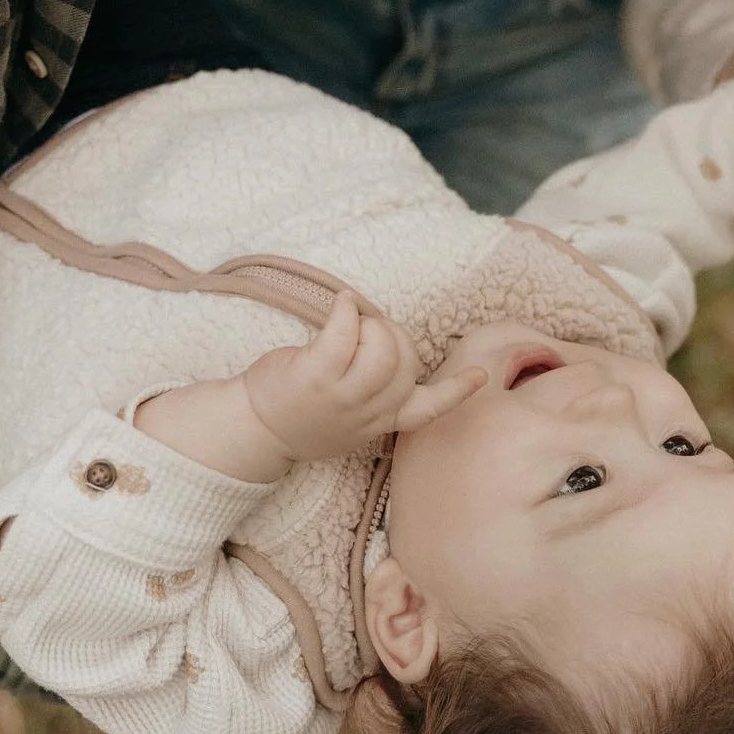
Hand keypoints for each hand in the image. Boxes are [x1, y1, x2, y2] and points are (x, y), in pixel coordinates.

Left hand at [240, 291, 485, 463]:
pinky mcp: (316, 378)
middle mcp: (367, 414)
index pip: (426, 412)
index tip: (480, 376)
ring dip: (370, 324)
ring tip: (349, 324)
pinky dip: (345, 309)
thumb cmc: (301, 414)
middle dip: (393, 336)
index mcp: (381, 422)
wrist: (253, 430)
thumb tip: (393, 351)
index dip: (457, 393)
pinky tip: (339, 302)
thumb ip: (378, 395)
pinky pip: (345, 332)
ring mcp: (343, 398)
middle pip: (406, 363)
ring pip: (383, 349)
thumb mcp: (349, 419)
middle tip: (365, 333)